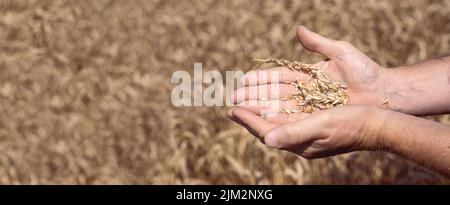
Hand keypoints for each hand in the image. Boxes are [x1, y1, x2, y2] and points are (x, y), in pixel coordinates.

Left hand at [228, 105, 382, 158]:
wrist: (376, 124)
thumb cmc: (351, 124)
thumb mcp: (321, 125)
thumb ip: (294, 132)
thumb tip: (266, 140)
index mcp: (299, 143)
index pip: (266, 131)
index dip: (248, 121)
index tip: (231, 110)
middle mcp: (299, 140)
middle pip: (267, 127)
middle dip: (249, 117)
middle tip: (231, 106)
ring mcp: (306, 133)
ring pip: (276, 121)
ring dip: (260, 111)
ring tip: (246, 102)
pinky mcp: (313, 125)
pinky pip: (288, 117)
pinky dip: (275, 109)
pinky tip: (271, 103)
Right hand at [232, 26, 388, 112]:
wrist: (385, 93)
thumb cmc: (365, 71)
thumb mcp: (341, 52)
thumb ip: (318, 43)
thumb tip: (298, 30)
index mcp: (307, 75)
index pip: (278, 77)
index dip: (261, 79)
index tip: (242, 81)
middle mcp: (305, 92)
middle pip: (274, 95)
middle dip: (254, 98)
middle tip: (233, 100)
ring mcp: (310, 107)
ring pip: (280, 109)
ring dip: (260, 111)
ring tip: (240, 112)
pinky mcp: (316, 119)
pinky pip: (293, 121)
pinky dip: (277, 122)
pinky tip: (261, 123)